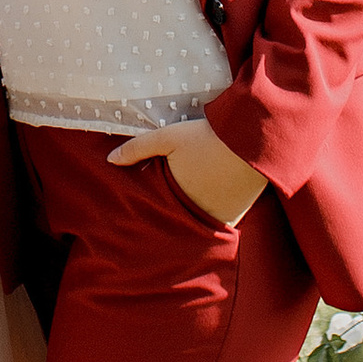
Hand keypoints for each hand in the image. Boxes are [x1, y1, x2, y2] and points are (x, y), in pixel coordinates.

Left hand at [107, 118, 267, 228]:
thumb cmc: (208, 137)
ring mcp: (219, 218)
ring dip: (188, 220)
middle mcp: (198, 214)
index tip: (134, 217)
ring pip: (195, 224)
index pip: (154, 213)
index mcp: (177, 197)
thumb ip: (138, 148)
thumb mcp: (169, 137)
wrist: (253, 139)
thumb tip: (110, 160)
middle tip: (154, 220)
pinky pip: (215, 223)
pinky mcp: (236, 216)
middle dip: (165, 220)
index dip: (146, 214)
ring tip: (179, 214)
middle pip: (175, 221)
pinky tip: (204, 208)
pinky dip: (208, 217)